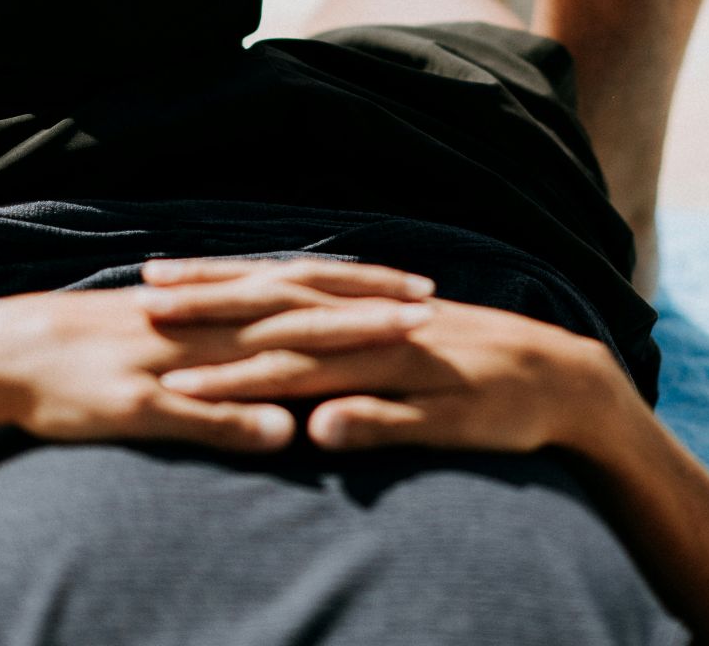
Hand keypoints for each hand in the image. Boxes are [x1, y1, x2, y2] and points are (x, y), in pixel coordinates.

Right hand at [0, 260, 433, 452]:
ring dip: (333, 343)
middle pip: (301, 305)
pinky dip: (241, 416)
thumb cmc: (90, 349)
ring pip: (265, 348)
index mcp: (213, 305)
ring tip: (393, 340)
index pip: (301, 287)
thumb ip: (227, 352)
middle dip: (369, 303)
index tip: (421, 286)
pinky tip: (288, 430)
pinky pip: (198, 409)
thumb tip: (284, 369)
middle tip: (433, 301)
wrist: (8, 351)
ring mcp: (177, 359)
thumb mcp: (168, 340)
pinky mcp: (143, 400)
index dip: (362, 286)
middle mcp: (206, 321)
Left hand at [157, 299, 636, 455]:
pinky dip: (355, 418)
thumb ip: (344, 353)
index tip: (153, 277)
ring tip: (188, 383)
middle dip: (212, 309)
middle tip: (145, 304)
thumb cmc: (471, 371)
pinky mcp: (443, 406)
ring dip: (253, 375)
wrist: (563, 379)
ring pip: (320, 365)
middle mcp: (374, 326)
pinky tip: (311, 432)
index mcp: (360, 310)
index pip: (275, 288)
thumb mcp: (396, 353)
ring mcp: (406, 364)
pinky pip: (392, 413)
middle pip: (280, 312)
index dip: (214, 282)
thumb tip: (282, 352)